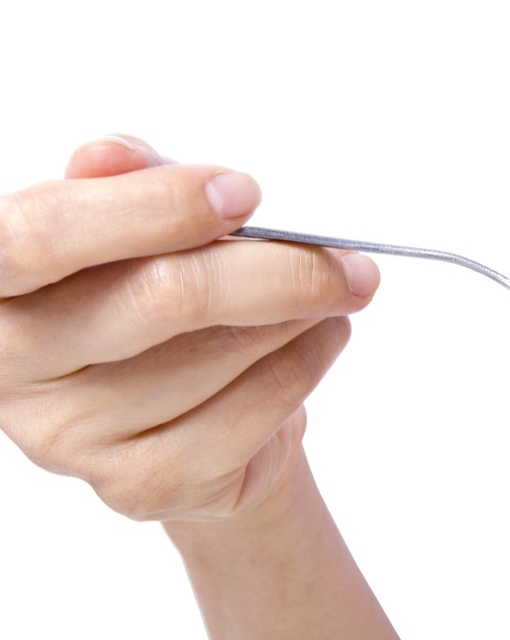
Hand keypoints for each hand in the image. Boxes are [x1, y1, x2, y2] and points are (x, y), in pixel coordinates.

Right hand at [0, 136, 379, 521]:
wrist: (186, 415)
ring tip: (336, 290)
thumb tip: (112, 155)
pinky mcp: (141, 484)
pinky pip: (254, 409)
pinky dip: (309, 362)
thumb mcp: (130, 232)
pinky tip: (323, 337)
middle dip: (276, 268)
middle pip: (161, 298)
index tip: (244, 193)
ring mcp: (73, 438)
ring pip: (222, 353)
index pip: (43, 236)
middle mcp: (14, 366)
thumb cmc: (154, 304)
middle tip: (347, 258)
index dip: (151, 207)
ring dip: (304, 313)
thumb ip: (123, 187)